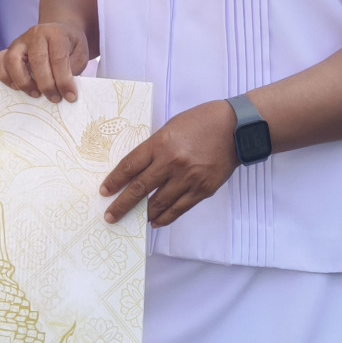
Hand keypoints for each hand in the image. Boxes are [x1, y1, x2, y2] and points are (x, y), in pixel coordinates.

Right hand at [0, 21, 90, 103]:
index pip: (58, 58)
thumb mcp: (80, 55)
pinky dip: (5, 77)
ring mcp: (19, 41)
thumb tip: (64, 92)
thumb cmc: (70, 46)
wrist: (59, 32)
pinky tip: (18, 87)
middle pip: (36, 60)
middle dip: (46, 85)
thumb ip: (73, 71)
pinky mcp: (8, 49)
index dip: (64, 80)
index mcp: (56, 33)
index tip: (70, 97)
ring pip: (12, 60)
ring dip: (24, 82)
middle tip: (55, 98)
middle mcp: (35, 34)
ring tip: (36, 94)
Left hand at [98, 100, 236, 226]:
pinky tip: (156, 221)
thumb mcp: (171, 127)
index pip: (130, 166)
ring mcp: (189, 178)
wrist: (236, 128)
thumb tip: (140, 170)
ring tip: (132, 220)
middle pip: (140, 188)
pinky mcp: (203, 189)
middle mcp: (172, 162)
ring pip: (159, 203)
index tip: (105, 191)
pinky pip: (179, 208)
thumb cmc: (202, 122)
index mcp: (161, 143)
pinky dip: (166, 217)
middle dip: (122, 205)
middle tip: (110, 216)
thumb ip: (156, 148)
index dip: (115, 181)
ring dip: (144, 214)